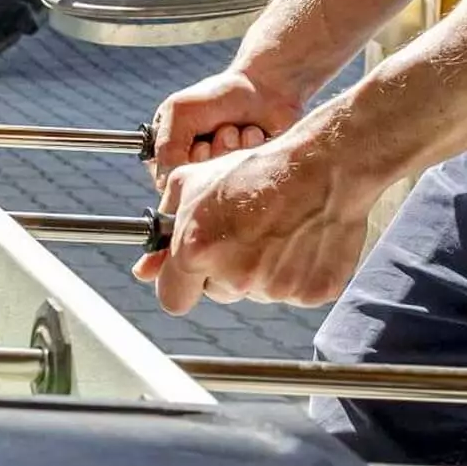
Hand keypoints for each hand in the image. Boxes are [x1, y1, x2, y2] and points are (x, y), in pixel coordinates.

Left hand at [133, 105, 377, 313]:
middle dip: (221, 270)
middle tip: (240, 234)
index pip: (173, 299)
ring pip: (256, 291)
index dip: (179, 285)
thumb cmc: (254, 169)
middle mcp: (235, 276)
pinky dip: (294, 273)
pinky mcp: (312, 292)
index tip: (187, 274)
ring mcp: (276, 287)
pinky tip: (298, 240)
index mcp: (198, 249)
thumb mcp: (190, 182)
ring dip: (260, 270)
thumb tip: (144, 269)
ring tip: (274, 229)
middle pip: (217, 293)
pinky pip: (293, 293)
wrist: (322, 167)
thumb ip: (164, 228)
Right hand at [147, 67, 305, 176]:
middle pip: (197, 180)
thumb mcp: (181, 113)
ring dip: (232, 149)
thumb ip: (166, 148)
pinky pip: (247, 175)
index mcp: (170, 145)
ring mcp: (221, 165)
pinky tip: (253, 133)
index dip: (185, 166)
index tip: (199, 144)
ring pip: (222, 178)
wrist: (264, 86)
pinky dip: (250, 151)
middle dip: (213, 154)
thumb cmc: (219, 94)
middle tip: (223, 128)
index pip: (167, 177)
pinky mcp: (245, 169)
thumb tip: (163, 184)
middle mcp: (194, 159)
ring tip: (237, 128)